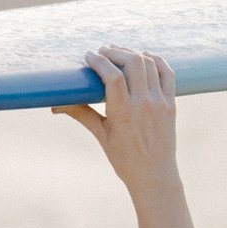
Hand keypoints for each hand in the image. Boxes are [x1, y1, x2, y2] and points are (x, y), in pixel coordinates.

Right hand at [54, 47, 178, 193]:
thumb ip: (81, 114)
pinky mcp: (171, 104)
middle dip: (115, 51)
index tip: (89, 55)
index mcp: (124, 114)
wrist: (154, 176)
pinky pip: (167, 73)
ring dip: (132, 53)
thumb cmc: (124, 159)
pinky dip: (156, 60)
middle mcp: (144, 105)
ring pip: (149, 64)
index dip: (100, 60)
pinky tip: (145, 56)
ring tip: (119, 53)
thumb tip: (55, 104)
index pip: (113, 76)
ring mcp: (160, 103)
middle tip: (103, 51)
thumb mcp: (101, 135)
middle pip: (133, 62)